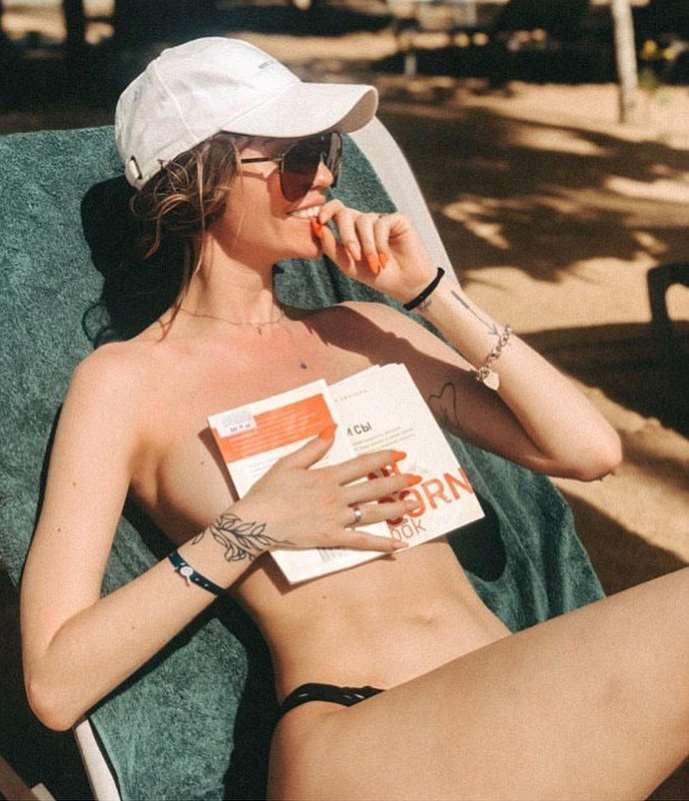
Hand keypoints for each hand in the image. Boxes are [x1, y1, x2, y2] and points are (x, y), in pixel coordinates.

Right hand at [233, 429, 419, 552]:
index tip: (400, 453)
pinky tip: (400, 544)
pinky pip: (362, 542)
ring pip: (373, 512)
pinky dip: (382, 543)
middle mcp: (336, 497)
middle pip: (374, 488)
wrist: (255, 523)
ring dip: (396, 508)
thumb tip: (332, 429)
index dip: (383, 457)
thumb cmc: (268, 491)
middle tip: (416, 478)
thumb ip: (313, 447)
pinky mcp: (332, 538)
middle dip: (398, 481)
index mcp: (327, 476)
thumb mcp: (288, 462)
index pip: (362, 464)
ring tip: (414, 504)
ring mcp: (336, 519)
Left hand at [311, 200, 437, 304]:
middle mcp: (365, 221)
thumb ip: (331, 248)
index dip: (326, 210)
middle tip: (356, 257)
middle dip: (347, 236)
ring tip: (374, 264)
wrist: (405, 285)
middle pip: (346, 214)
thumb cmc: (377, 276)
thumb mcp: (348, 265)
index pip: (335, 210)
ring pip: (364, 221)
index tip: (319, 222)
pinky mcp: (398, 220)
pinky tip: (385, 258)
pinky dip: (380, 243)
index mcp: (351, 230)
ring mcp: (381, 219)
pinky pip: (382, 224)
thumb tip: (317, 227)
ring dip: (367, 245)